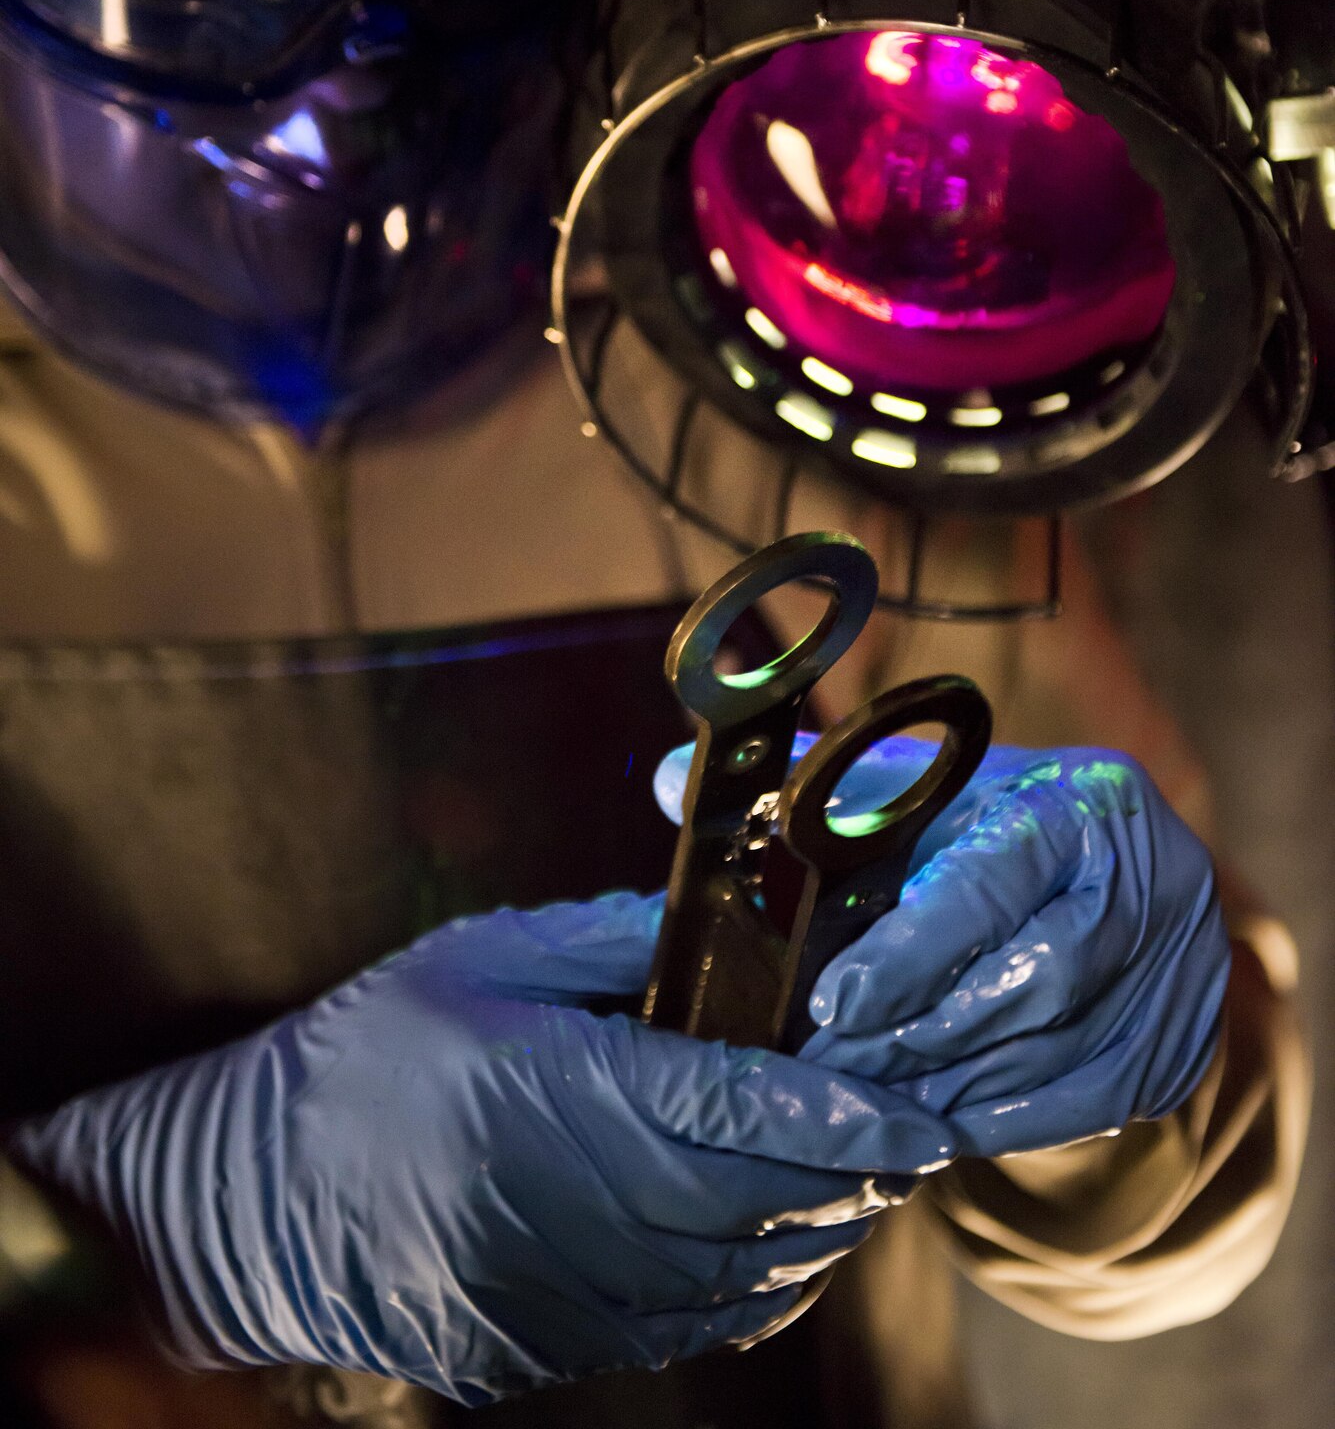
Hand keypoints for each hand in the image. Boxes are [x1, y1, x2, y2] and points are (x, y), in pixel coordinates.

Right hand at [8, 893, 955, 1405]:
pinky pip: (692, 1328)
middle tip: (917, 1133)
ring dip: (818, 1231)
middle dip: (854, 1171)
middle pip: (760, 1202)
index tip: (917, 1110)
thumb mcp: (484, 959)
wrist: (259, 1199)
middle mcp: (578, 1208)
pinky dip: (756, 1285)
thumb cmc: (371, 1055)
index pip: (737, 1110)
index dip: (839, 1112)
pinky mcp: (552, 1346)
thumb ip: (612, 940)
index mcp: (562, 1096)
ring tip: (864, 1180)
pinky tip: (779, 1241)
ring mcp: (566, 1296)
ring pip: (741, 1277)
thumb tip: (719, 926)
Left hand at [656, 733, 1229, 1156]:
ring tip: (861, 1100)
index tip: (834, 1003)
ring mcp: (1178, 970)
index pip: (995, 878)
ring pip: (1055, 1050)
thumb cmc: (985, 834)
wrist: (1116, 885)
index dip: (913, 950)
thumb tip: (670, 780)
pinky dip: (1000, 1120)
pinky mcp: (1177, 1049)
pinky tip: (931, 1123)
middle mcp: (1148, 878)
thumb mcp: (917, 798)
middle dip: (919, 1032)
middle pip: (1032, 978)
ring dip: (950, 1084)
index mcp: (1078, 798)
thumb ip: (806, 793)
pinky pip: (1084, 1107)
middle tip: (826, 1070)